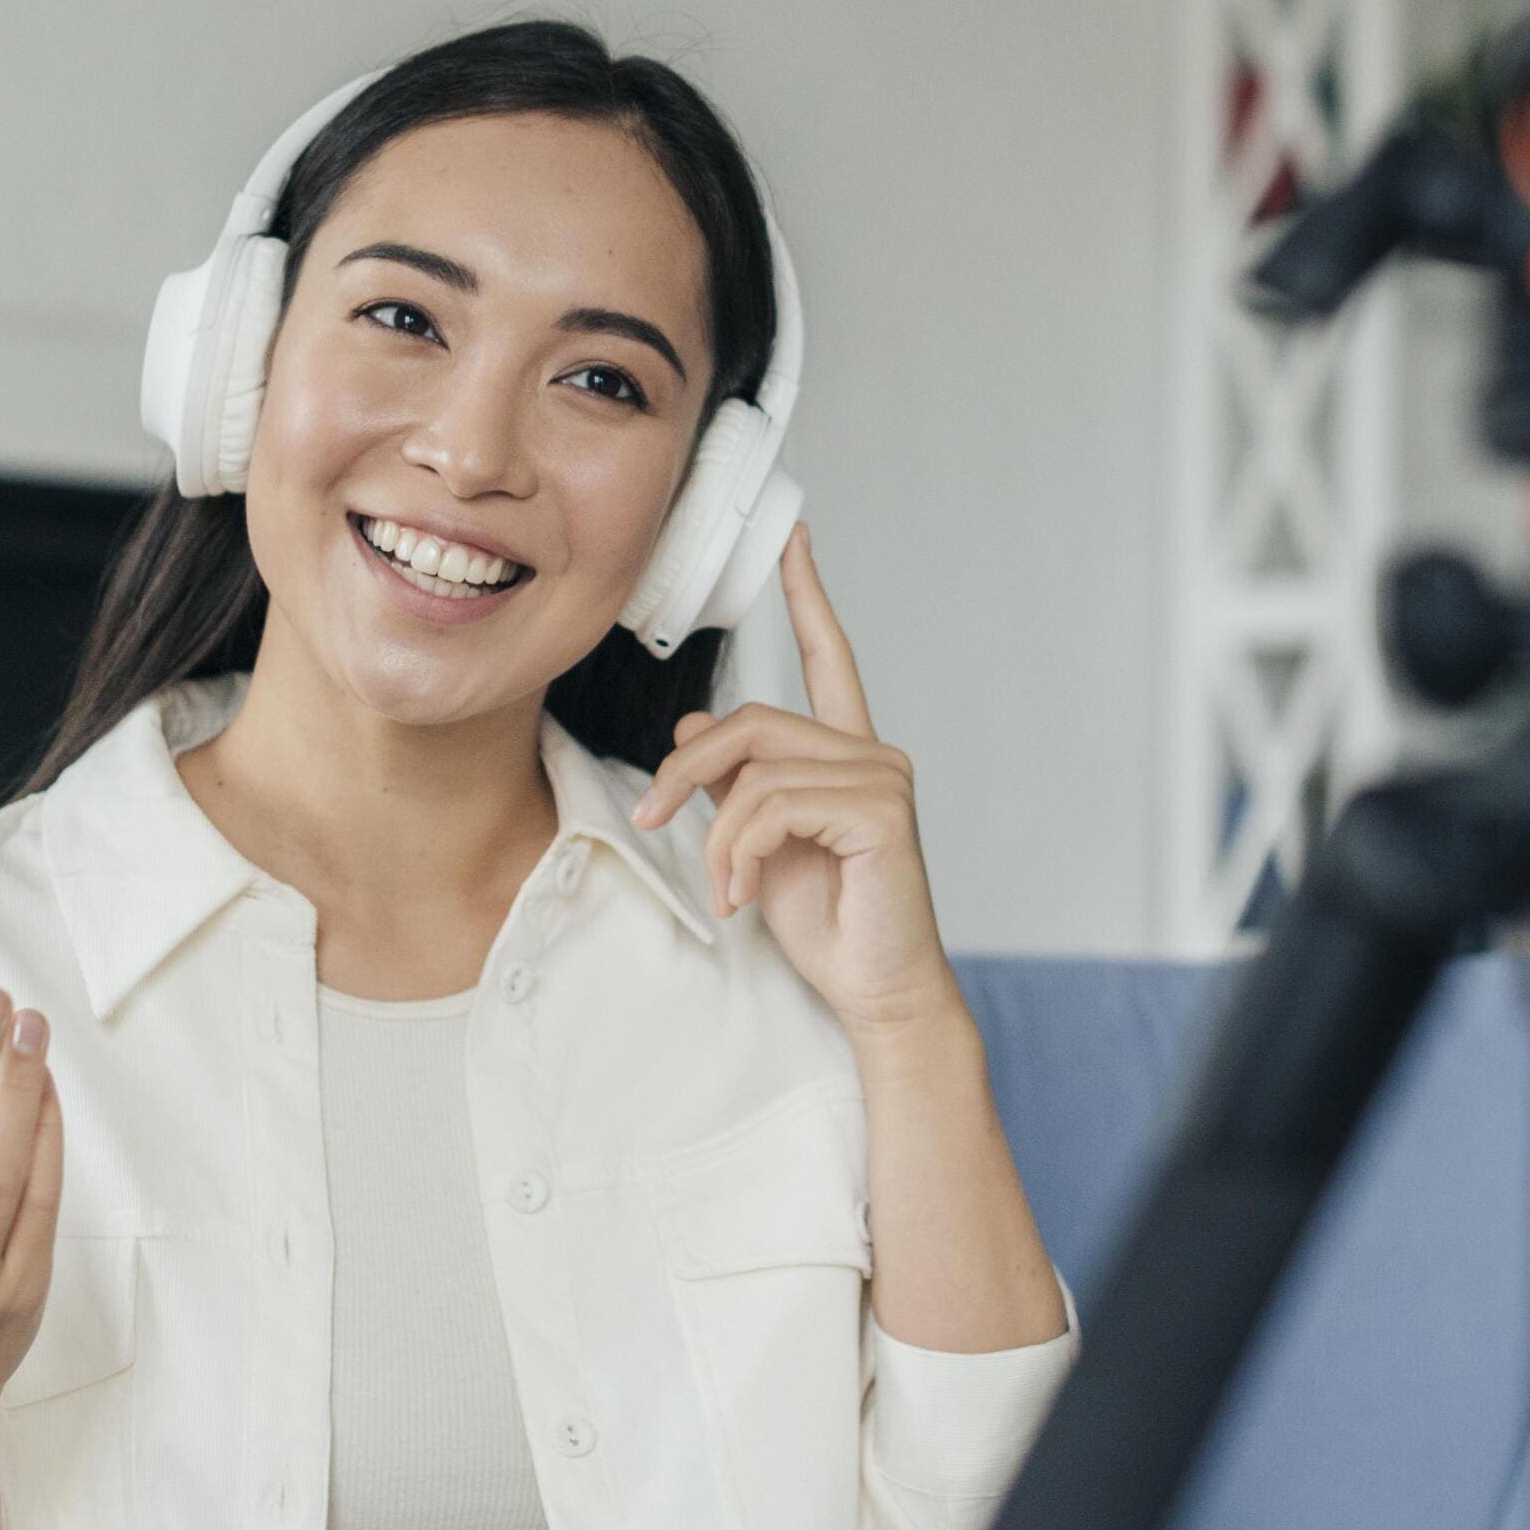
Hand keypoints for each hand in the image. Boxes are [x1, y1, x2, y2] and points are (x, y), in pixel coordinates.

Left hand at [631, 523, 965, 1040]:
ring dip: (715, 836)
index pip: (827, 657)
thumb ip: (736, 781)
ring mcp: (881, 778)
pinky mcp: (880, 812)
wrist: (874, 991)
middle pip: (753, 720)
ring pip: (755, 771)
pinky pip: (773, 805)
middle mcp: (871, 753)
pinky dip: (740, 852)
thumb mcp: (762, 843)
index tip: (794, 539)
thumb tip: (694, 723)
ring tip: (722, 888)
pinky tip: (745, 893)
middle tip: (648, 820)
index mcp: (848, 752)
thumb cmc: (829, 922)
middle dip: (685, 770)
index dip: (806, 596)